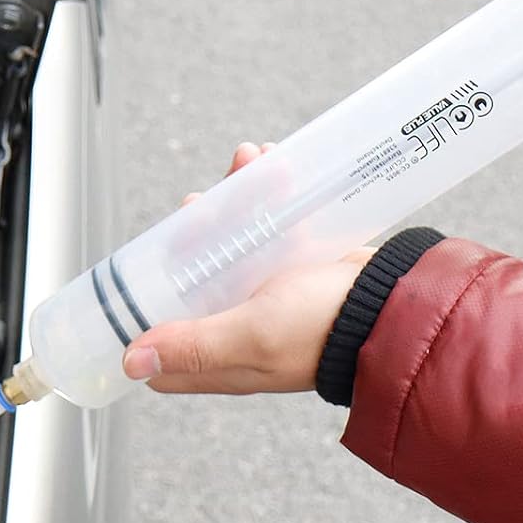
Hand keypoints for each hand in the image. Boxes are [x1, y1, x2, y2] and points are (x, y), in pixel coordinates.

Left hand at [121, 141, 370, 394]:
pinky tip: (271, 164)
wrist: (392, 306)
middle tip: (201, 201)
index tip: (146, 265)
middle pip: (194, 277)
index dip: (145, 307)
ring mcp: (268, 296)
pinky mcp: (296, 268)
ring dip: (234, 199)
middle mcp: (238, 327)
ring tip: (248, 160)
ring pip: (232, 242)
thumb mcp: (249, 336)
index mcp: (219, 355)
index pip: (163, 339)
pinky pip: (270, 227)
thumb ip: (193, 346)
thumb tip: (130, 362)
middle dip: (194, 232)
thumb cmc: (322, 329)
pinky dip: (269, 195)